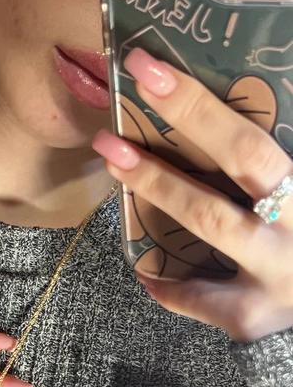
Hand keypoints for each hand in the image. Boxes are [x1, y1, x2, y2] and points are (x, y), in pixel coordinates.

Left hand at [91, 46, 292, 342]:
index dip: (198, 104)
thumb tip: (208, 119)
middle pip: (237, 166)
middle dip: (181, 126)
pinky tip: (145, 270)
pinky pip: (196, 297)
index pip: (252, 139)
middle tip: (111, 127)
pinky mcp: (252, 315)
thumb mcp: (290, 194)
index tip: (146, 71)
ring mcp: (277, 274)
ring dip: (157, 189)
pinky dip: (166, 284)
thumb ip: (264, 167)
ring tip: (114, 162)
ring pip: (210, 223)